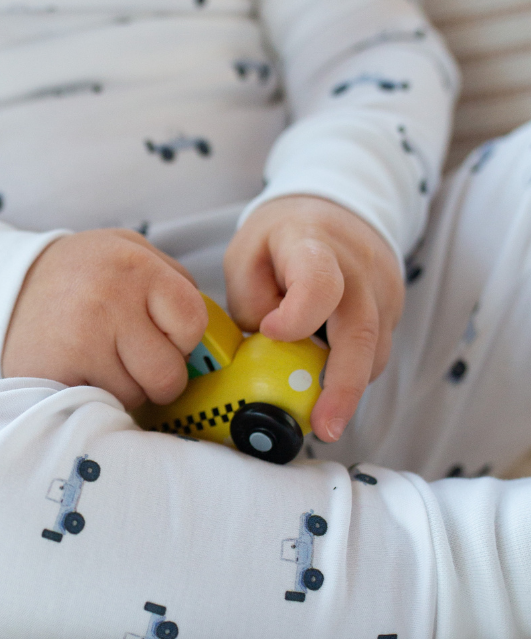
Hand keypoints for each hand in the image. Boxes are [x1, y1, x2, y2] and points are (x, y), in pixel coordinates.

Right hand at [1, 229, 207, 409]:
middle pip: (168, 373)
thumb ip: (173, 280)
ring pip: (136, 396)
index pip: (192, 322)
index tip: (163, 334)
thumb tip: (210, 330)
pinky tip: (82, 373)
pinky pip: (102, 406)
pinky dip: (97, 398)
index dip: (183, 338)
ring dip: (126, 389)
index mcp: (135, 267)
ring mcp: (81, 341)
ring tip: (102, 362)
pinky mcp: (57, 374)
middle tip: (133, 359)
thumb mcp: (128, 252)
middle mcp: (109, 302)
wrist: (3, 290)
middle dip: (158, 375)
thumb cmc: (80, 275)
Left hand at [224, 195, 403, 442]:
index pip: (320, 283)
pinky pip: (375, 353)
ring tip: (322, 418)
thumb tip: (267, 347)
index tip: (270, 332)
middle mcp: (359, 270)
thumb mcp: (246, 255)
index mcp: (313, 247)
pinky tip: (329, 389)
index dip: (297, 316)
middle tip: (325, 428)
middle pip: (361, 332)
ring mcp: (383, 292)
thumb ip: (250, 301)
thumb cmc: (280, 239)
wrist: (333, 211)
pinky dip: (352, 375)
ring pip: (374, 352)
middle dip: (343, 387)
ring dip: (347, 389)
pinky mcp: (392, 312)